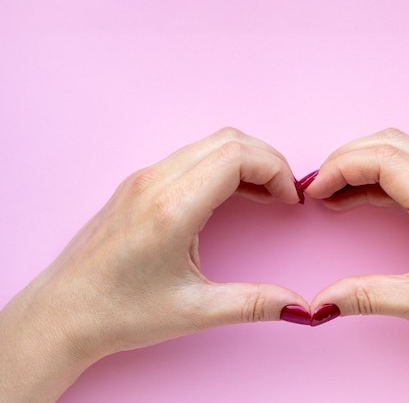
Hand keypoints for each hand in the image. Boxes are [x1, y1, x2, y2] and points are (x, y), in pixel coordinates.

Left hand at [0, 128, 307, 401]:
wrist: (63, 314)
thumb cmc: (119, 312)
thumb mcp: (194, 311)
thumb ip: (254, 304)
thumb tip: (301, 309)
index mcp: (171, 208)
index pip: (237, 156)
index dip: (276, 170)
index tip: (290, 199)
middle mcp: (155, 181)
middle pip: (228, 140)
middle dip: (268, 160)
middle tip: (286, 194)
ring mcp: (144, 179)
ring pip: (210, 143)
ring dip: (246, 161)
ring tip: (267, 195)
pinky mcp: (139, 185)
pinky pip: (191, 157)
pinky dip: (223, 167)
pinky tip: (234, 196)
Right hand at [305, 128, 408, 402]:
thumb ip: (365, 296)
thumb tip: (320, 304)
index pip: (383, 160)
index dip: (339, 169)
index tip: (314, 190)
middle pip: (390, 143)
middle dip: (346, 159)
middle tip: (318, 187)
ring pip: (404, 149)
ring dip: (364, 163)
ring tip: (334, 192)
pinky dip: (385, 175)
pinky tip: (363, 197)